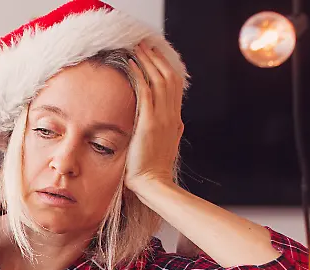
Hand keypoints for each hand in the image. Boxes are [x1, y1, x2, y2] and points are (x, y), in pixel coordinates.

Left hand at [125, 42, 184, 191]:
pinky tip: (132, 66)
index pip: (175, 86)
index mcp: (175, 120)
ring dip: (148, 62)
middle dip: (157, 59)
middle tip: (146, 45)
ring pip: (159, 81)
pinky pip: (146, 93)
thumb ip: (171, 132)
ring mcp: (162, 119)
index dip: (166, 68)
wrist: (153, 184)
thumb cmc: (154, 170)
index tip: (156, 57)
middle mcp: (171, 115)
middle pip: (169, 78)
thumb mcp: (167, 146)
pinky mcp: (149, 124)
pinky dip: (140, 77)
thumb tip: (177, 123)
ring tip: (138, 49)